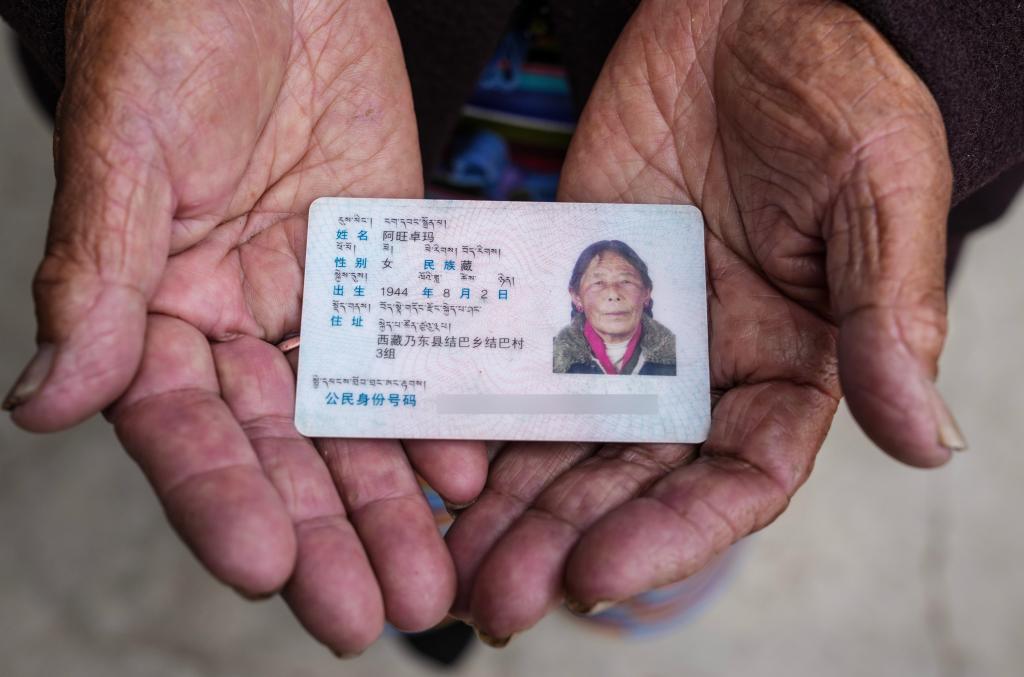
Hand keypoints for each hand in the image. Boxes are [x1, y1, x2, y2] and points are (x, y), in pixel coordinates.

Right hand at [4, 0, 485, 652]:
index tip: (264, 569)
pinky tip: (466, 471)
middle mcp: (239, 320)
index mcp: (157, 306)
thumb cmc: (174, 27)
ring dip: (390, 502)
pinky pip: (415, 352)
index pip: (185, 429)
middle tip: (372, 616)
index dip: (221, 500)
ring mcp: (320, 298)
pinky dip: (439, 412)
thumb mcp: (127, 147)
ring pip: (354, 421)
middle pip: (281, 450)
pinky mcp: (387, 264)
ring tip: (431, 579)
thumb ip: (94, 273)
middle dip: (325, 535)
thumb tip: (40, 398)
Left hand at [447, 0, 958, 640]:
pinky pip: (522, 361)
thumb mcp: (879, 190)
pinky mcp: (569, 285)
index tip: (599, 576)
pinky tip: (437, 464)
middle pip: (633, 481)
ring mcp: (630, 329)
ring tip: (454, 563)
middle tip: (494, 602)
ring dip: (514, 506)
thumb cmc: (835, 86)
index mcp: (790, 363)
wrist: (746, 6)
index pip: (736, 480)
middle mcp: (704, 365)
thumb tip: (931, 442)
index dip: (673, 536)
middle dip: (567, 542)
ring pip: (568, 440)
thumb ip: (889, 314)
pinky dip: (483, 416)